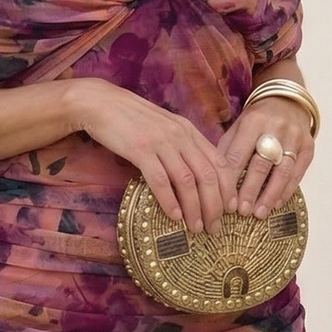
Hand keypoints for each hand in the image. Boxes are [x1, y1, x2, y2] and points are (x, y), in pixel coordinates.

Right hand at [73, 79, 238, 234]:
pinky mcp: (140, 150)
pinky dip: (169, 201)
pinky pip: (160, 180)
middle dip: (214, 206)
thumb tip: (195, 175)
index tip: (231, 210)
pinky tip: (174, 217)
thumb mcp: (165, 128)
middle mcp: (180, 136)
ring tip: (196, 228)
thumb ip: (181, 147)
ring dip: (194, 208)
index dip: (228, 189)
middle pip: (207, 175)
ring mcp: (161, 142)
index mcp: (189, 131)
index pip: (219, 162)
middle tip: (214, 228)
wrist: (100, 103)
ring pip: (187, 181)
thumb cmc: (131, 119)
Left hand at [215, 94, 313, 216]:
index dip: (231, 180)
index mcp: (253, 122)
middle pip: (261, 165)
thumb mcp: (238, 127)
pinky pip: (297, 173)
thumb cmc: (256, 120)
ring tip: (259, 214)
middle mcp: (276, 128)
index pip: (239, 155)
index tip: (224, 200)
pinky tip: (276, 204)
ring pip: (282, 171)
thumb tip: (216, 182)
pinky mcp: (309, 147)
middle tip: (242, 211)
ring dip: (270, 195)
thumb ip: (227, 150)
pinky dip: (286, 191)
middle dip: (250, 190)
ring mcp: (295, 138)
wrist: (287, 100)